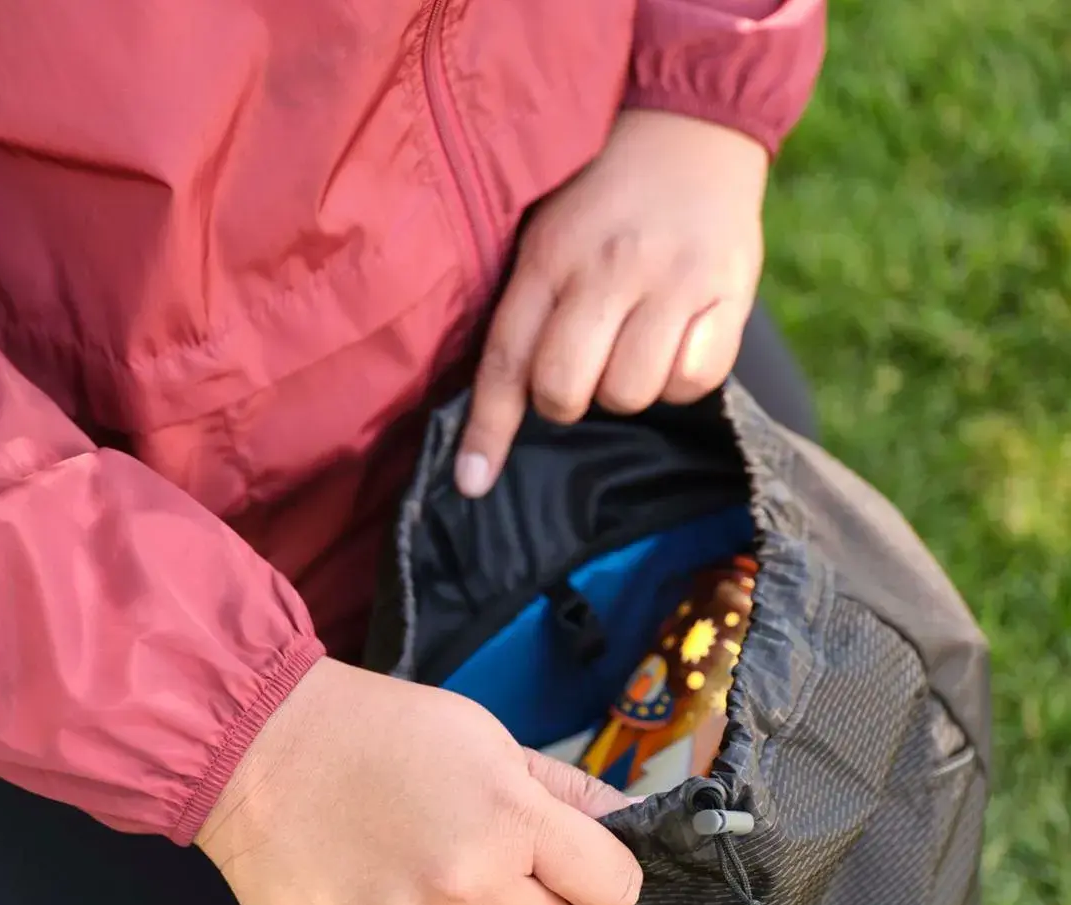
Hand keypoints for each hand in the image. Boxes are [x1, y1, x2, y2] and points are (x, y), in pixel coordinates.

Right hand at [196, 657, 641, 904]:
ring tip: (407, 868)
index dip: (596, 877)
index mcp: (507, 818)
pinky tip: (376, 899)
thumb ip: (563, 790)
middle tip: (472, 857)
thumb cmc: (375, 733)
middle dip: (526, 902)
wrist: (258, 749)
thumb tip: (632, 824)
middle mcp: (464, 885)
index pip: (612, 890)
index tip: (572, 869)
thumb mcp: (483, 736)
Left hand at [456, 109, 770, 496]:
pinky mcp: (729, 291)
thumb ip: (527, 307)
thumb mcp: (546, 231)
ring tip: (636, 340)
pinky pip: (694, 381)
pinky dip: (682, 377)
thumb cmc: (604, 194)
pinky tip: (680, 338)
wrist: (693, 124)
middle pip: (566, 390)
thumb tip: (503, 404)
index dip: (488, 429)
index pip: (508, 359)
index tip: (473, 483)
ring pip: (632, 393)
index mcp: (549, 254)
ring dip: (627, 386)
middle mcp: (609, 267)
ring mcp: (673, 280)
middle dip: (566, 400)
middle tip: (582, 367)